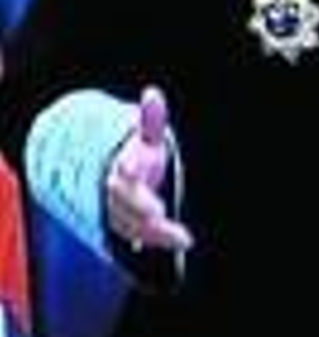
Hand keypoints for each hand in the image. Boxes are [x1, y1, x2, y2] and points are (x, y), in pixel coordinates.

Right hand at [105, 86, 193, 252]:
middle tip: (161, 213)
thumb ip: (151, 119)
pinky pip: (142, 237)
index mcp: (122, 166)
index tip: (129, 166)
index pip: (122, 169)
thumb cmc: (140, 155)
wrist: (118, 177)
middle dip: (141, 208)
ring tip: (183, 238)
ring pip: (132, 225)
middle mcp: (117, 192)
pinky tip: (181, 242)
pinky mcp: (128, 227)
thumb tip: (153, 93)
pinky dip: (159, 240)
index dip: (126, 168)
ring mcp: (119, 212)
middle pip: (125, 203)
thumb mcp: (147, 137)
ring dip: (156, 232)